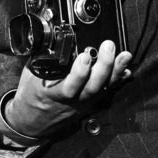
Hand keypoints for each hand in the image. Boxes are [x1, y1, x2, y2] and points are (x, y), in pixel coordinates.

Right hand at [4, 40, 132, 139]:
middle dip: (103, 66)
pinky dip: (118, 81)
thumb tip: (48, 34)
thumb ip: (41, 57)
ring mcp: (83, 103)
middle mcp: (71, 100)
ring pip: (102, 89)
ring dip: (116, 71)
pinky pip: (106, 92)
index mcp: (52, 93)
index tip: (84, 55)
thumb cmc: (31, 95)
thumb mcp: (31, 75)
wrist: (32, 122)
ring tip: (125, 55)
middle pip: (92, 87)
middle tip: (108, 46)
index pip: (69, 86)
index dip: (79, 73)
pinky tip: (126, 71)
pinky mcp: (90, 103)